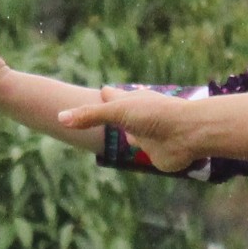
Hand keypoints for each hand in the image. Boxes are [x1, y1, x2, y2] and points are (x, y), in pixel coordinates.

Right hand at [47, 83, 203, 172]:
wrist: (187, 134)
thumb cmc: (155, 115)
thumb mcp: (117, 111)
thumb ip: (89, 116)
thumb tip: (59, 119)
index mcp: (131, 102)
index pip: (112, 96)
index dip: (104, 95)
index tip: (99, 91)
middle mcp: (138, 118)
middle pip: (122, 116)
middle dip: (115, 114)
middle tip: (103, 113)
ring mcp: (147, 135)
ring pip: (134, 135)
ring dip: (129, 135)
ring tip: (123, 133)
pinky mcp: (154, 153)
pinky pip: (143, 155)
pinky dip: (139, 155)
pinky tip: (140, 157)